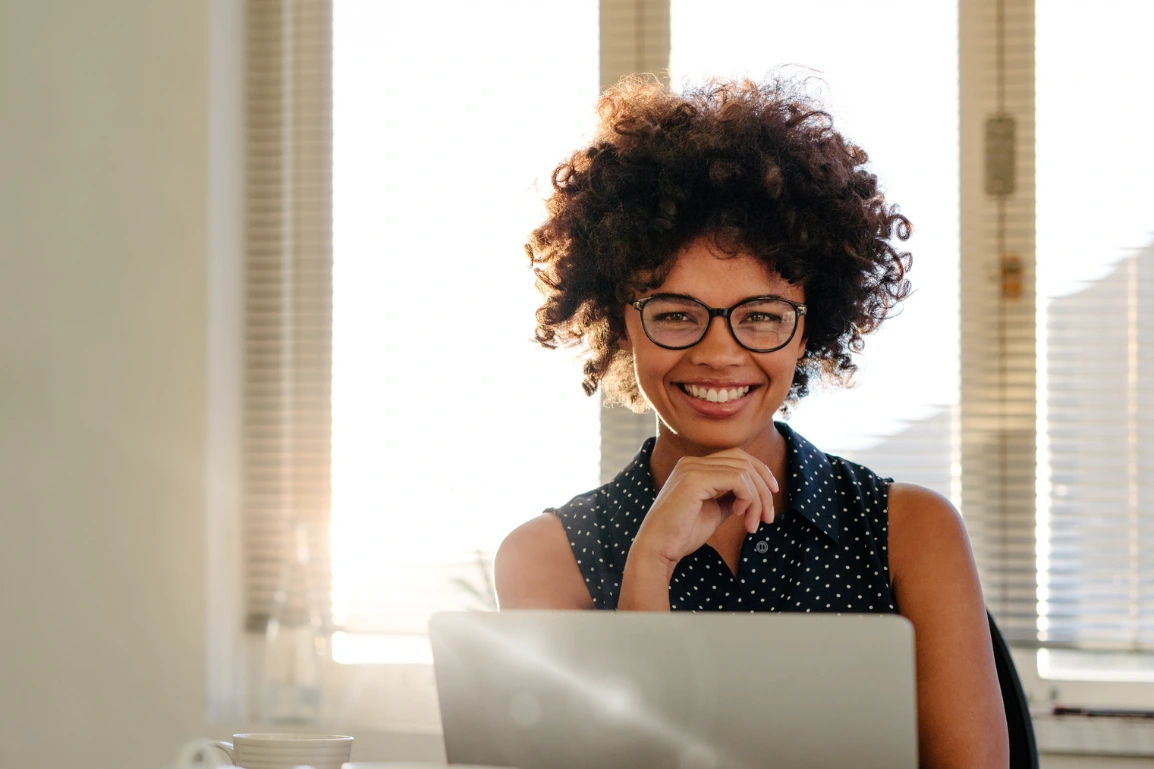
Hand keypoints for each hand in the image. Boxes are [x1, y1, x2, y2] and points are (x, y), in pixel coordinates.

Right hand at [631, 448, 778, 571]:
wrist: (658, 549)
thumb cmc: (681, 535)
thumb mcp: (714, 512)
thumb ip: (730, 499)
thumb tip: (752, 495)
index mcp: (694, 466)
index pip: (737, 457)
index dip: (760, 474)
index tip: (771, 497)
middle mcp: (692, 462)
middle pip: (744, 460)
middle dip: (763, 488)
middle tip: (768, 517)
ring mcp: (692, 468)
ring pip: (744, 471)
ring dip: (757, 500)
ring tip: (753, 524)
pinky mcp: (695, 479)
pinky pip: (737, 480)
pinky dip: (747, 498)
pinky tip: (739, 516)